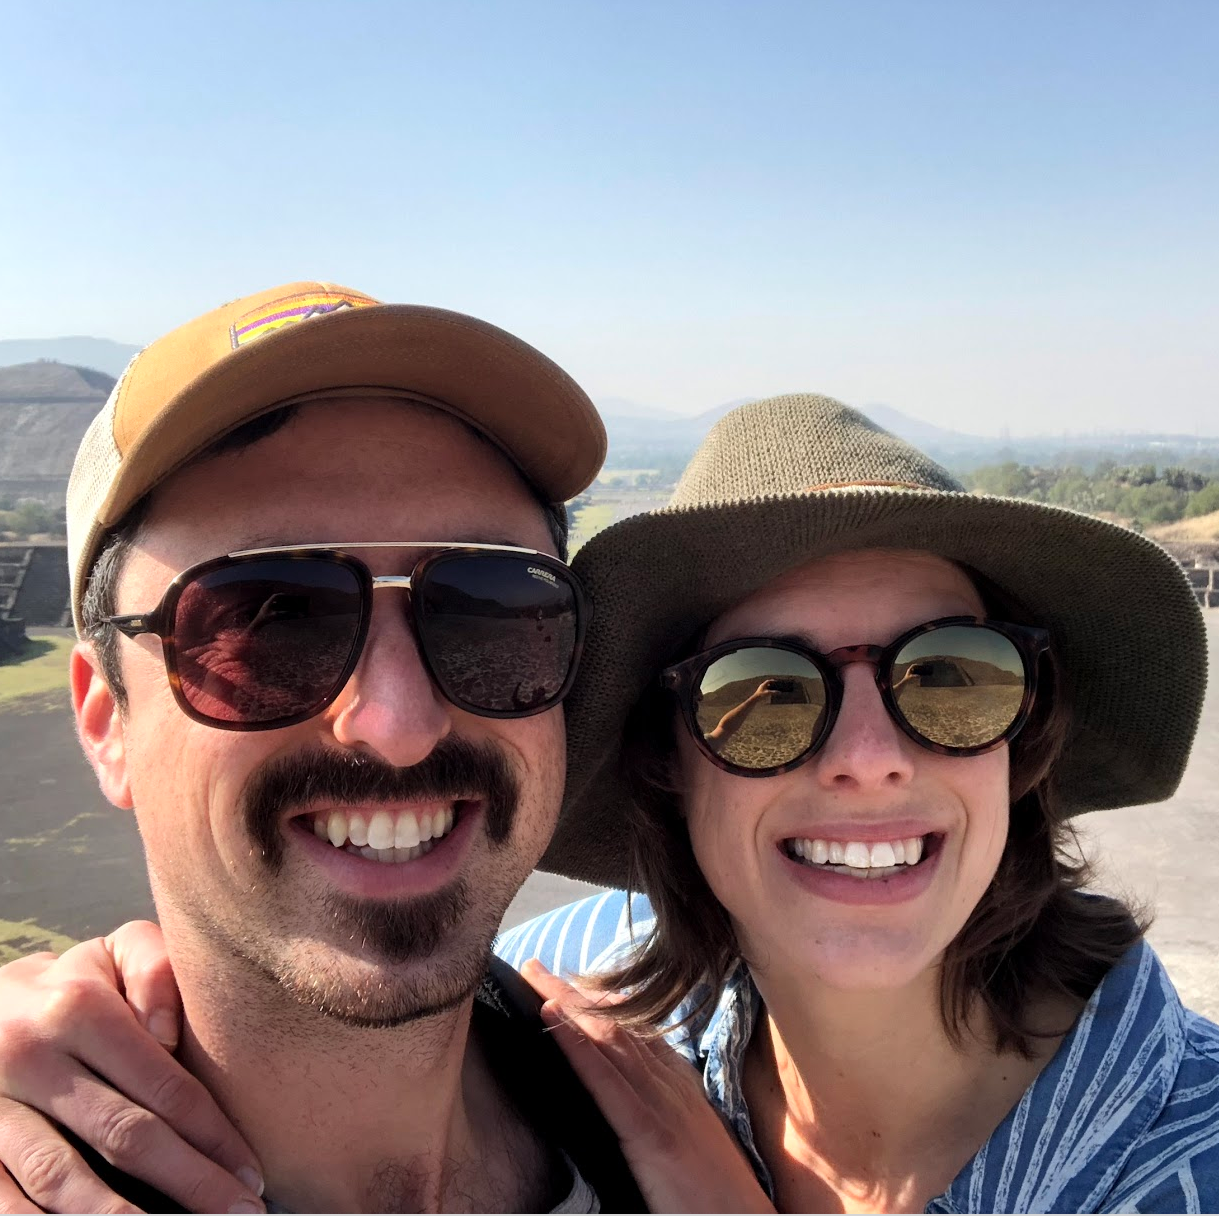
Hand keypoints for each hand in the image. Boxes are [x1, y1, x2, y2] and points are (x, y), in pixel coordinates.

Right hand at [0, 923, 263, 1212]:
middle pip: (121, 1136)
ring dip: (117, 1217)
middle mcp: (30, 1057)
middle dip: (188, 1182)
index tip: (251, 1174)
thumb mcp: (115, 953)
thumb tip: (167, 1033)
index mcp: (78, 1009)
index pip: (161, 1084)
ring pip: (58, 1179)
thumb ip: (154, 969)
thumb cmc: (75, 985)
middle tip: (239, 1214)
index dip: (211, 1135)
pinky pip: (5, 1202)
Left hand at [521, 960, 773, 1213]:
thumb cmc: (716, 1199)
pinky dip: (577, 1046)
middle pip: (615, 1024)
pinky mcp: (653, 1136)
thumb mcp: (689, 1142)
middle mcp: (672, 1084)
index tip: (566, 982)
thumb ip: (660, 1115)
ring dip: (566, 1003)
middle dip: (573, 992)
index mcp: (681, 1086)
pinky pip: (608, 1084)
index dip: (598, 1002)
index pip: (634, 1031)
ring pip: (608, 1040)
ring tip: (533, 976)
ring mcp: (664, 1106)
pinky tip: (552, 1019)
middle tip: (535, 965)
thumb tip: (625, 1099)